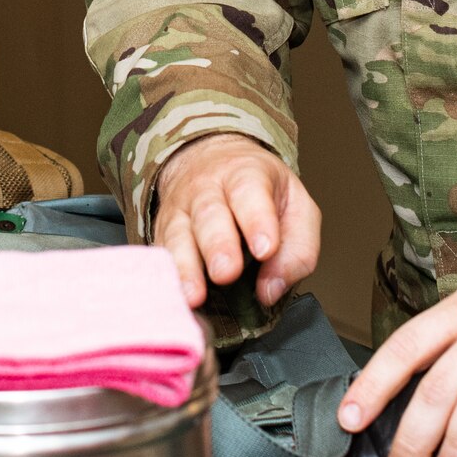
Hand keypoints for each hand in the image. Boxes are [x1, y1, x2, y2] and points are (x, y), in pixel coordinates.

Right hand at [153, 133, 320, 309]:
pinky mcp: (160, 234)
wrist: (209, 158)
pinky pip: (159, 255)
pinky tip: (173, 298)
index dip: (257, 220)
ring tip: (194, 295)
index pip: (250, 191)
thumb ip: (297, 248)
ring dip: (185, 267)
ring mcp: (178, 210)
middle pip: (209, 214)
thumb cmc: (259, 190)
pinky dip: (166, 278)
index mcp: (245, 174)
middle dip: (217, 245)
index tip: (265, 249)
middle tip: (227, 273)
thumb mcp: (295, 206)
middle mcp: (206, 188)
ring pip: (177, 235)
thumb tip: (272, 289)